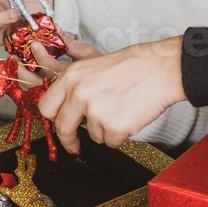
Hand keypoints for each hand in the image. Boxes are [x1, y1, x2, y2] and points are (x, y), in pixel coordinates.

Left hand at [38, 36, 185, 152]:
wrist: (161, 69)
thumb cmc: (133, 65)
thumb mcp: (94, 62)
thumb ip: (73, 79)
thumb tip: (56, 92)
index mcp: (72, 76)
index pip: (46, 107)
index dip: (53, 119)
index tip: (59, 125)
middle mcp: (79, 93)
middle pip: (63, 128)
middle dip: (69, 140)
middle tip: (75, 145)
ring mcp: (95, 112)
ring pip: (92, 135)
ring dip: (104, 130)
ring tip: (120, 109)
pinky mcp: (113, 127)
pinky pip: (111, 142)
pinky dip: (120, 135)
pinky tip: (129, 116)